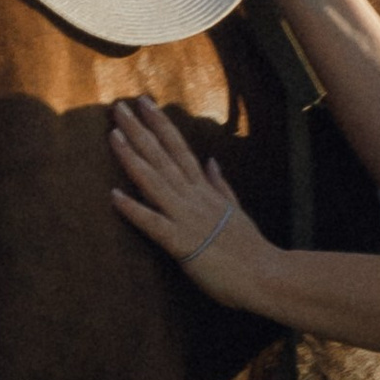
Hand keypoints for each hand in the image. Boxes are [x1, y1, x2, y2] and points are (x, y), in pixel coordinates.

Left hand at [110, 97, 280, 310]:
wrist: (266, 276)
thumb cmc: (250, 249)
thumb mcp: (236, 210)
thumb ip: (220, 186)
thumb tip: (211, 161)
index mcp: (205, 190)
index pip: (178, 149)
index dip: (160, 124)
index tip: (143, 102)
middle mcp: (194, 198)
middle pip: (163, 157)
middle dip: (140, 130)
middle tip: (119, 106)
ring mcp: (187, 218)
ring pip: (155, 182)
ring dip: (133, 158)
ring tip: (113, 135)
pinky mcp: (182, 244)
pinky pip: (154, 224)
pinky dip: (134, 210)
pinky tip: (114, 196)